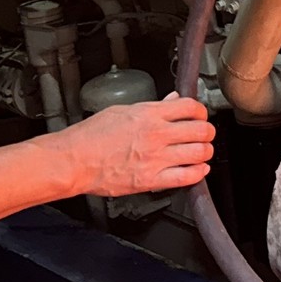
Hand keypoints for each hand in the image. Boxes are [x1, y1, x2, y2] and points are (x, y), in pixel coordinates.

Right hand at [55, 96, 215, 195]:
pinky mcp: (151, 180)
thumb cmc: (90, 136)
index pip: (190, 107)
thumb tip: (170, 101)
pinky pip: (186, 177)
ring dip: (206, 152)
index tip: (199, 115)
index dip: (200, 111)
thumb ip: (151, 107)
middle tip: (205, 134)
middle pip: (201, 130)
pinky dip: (199, 174)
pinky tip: (199, 170)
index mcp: (148, 114)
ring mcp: (155, 158)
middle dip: (207, 132)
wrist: (73, 160)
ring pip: (199, 153)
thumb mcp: (121, 111)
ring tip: (203, 152)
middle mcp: (156, 135)